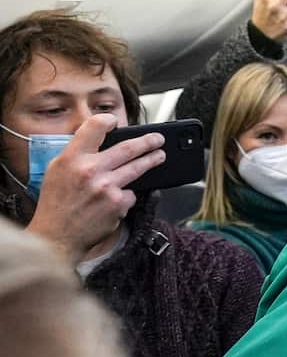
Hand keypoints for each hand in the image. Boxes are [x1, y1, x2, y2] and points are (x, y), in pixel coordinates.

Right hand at [27, 114, 165, 263]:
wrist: (57, 235)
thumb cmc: (56, 203)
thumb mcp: (57, 170)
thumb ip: (78, 154)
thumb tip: (101, 141)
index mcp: (72, 158)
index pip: (94, 128)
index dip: (107, 121)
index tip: (116, 121)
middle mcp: (90, 170)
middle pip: (128, 148)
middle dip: (147, 141)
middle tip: (158, 139)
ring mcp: (107, 187)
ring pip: (138, 168)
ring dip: (152, 160)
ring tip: (159, 156)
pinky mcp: (119, 204)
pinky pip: (131, 193)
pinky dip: (127, 194)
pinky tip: (117, 199)